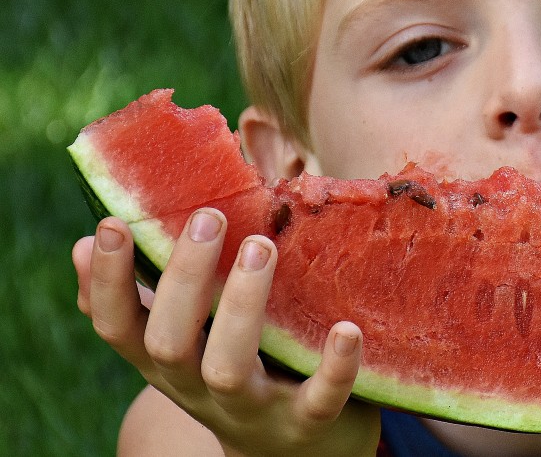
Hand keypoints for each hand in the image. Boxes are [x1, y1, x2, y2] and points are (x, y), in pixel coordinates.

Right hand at [72, 210, 380, 455]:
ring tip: (262, 246)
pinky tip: (347, 329)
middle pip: (169, 343)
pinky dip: (334, 366)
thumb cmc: (234, 371)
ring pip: (229, 368)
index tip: (111, 224)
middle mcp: (200, 388)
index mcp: (166, 363)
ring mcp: (254, 409)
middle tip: (209, 217)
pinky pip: (319, 398)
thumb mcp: (182, 342)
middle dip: (183, 280)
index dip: (106, 282)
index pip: (118, 327)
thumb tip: (83, 240)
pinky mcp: (308, 422)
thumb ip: (142, 298)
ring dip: (242, 307)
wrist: (295, 454)